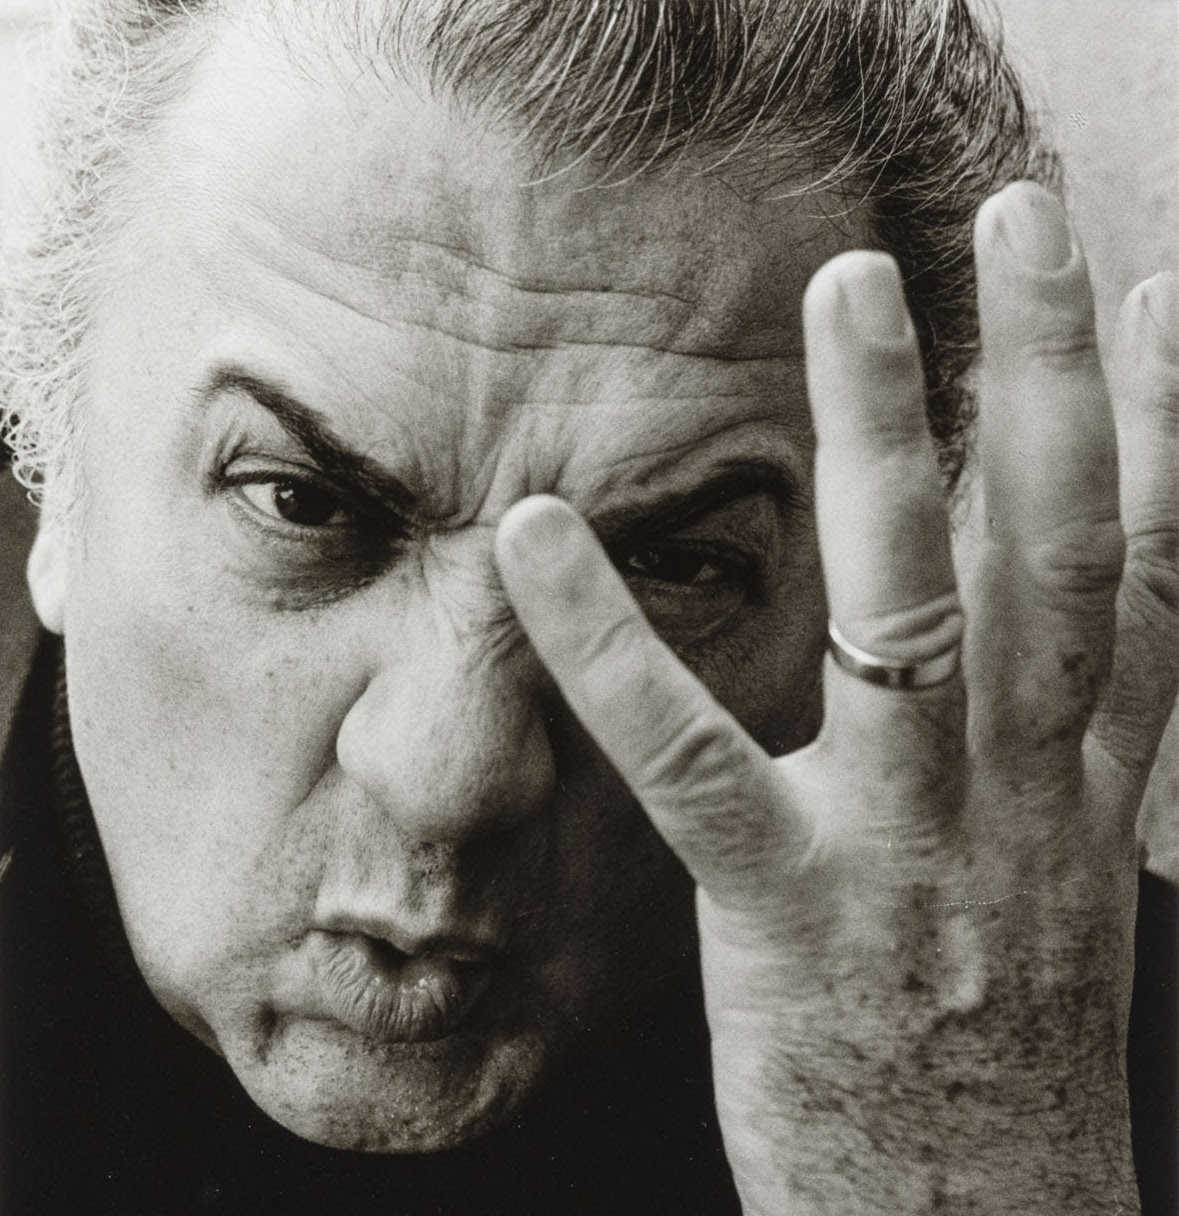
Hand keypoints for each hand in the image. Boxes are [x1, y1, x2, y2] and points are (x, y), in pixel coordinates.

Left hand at [495, 182, 1178, 1214]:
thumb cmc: (1007, 1064)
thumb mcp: (1057, 899)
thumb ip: (1042, 765)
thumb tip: (1023, 661)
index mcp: (1089, 790)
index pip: (1157, 576)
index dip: (1170, 427)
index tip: (1149, 298)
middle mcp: (1022, 791)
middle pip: (1059, 547)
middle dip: (1050, 373)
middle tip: (1023, 217)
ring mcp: (912, 847)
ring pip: (915, 613)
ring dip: (888, 444)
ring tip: (856, 299)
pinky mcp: (790, 912)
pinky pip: (690, 754)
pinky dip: (612, 642)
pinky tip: (540, 537)